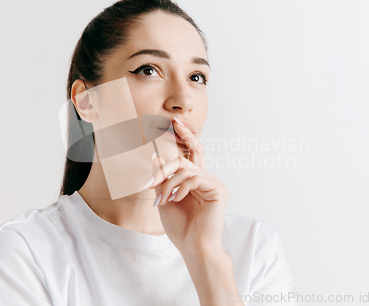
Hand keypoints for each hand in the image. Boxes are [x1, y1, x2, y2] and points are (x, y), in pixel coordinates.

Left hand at [146, 119, 229, 255]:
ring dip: (168, 184)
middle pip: (185, 159)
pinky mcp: (219, 189)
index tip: (176, 122)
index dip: (186, 136)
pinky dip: (180, 188)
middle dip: (165, 168)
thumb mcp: (164, 199)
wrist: (193, 247)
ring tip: (163, 200)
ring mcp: (214, 183)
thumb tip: (155, 156)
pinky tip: (177, 200)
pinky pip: (194, 178)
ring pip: (186, 169)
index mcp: (195, 181)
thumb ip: (161, 179)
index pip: (191, 153)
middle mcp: (206, 179)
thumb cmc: (181, 228)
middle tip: (149, 183)